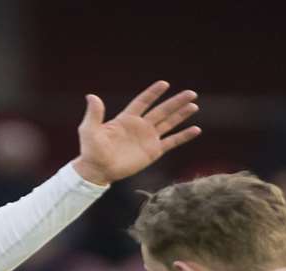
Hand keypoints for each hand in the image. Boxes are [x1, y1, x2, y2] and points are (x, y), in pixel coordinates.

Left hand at [72, 81, 200, 185]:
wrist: (97, 171)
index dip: (153, 93)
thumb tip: (92, 96)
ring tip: (194, 105)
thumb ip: (94, 113)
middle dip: (176, 102)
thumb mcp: (89, 129)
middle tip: (191, 93)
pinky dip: (184, 136)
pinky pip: (172, 142)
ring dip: (181, 114)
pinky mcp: (153, 152)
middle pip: (162, 110)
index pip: (143, 102)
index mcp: (127, 119)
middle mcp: (140, 126)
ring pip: (169, 123)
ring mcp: (148, 139)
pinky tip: (196, 129)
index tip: (165, 84)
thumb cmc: (91, 150)